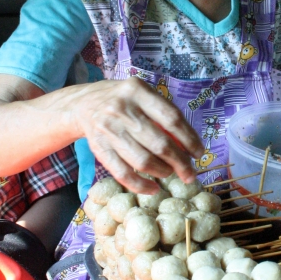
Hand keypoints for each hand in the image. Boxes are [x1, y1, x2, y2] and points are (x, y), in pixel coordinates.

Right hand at [70, 77, 203, 192]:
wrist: (82, 104)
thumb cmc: (122, 100)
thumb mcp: (141, 94)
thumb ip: (162, 113)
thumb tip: (189, 145)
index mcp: (137, 91)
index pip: (171, 118)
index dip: (189, 139)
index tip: (198, 153)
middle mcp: (121, 109)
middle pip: (159, 143)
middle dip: (180, 163)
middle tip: (190, 173)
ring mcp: (108, 129)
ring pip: (142, 160)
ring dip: (162, 172)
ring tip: (170, 173)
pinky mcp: (99, 148)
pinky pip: (122, 173)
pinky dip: (141, 185)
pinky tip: (153, 188)